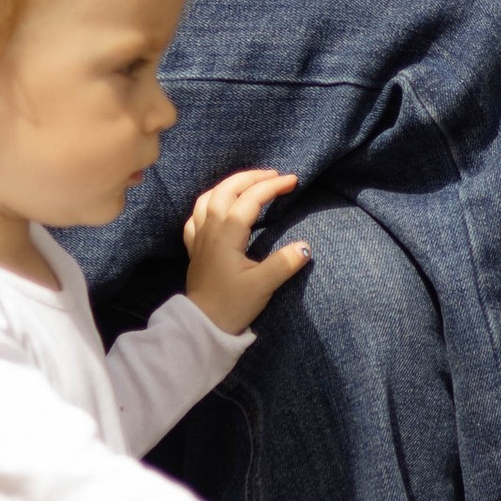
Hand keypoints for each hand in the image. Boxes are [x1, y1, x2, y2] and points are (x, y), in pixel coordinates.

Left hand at [183, 167, 309, 332]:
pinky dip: (208, 203)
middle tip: (274, 175)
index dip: (272, 186)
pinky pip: (197, 216)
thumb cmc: (232, 304)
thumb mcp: (263, 286)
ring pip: (209, 198)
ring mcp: (199, 237)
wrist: (202, 325)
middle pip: (227, 190)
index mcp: (227, 233)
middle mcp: (210, 229)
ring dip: (229, 185)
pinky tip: (216, 207)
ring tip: (248, 183)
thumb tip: (305, 246)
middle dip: (251, 177)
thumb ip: (284, 263)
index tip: (292, 180)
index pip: (251, 199)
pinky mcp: (195, 248)